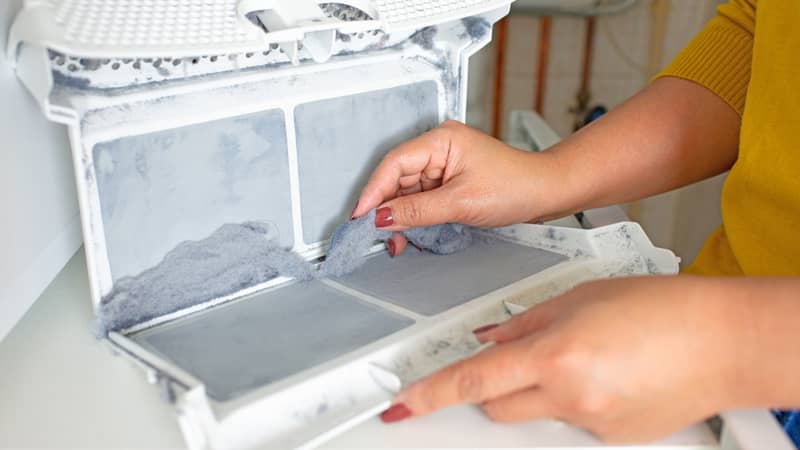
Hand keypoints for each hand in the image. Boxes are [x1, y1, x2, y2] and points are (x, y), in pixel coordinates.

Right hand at [351, 120, 562, 255]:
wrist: (545, 193)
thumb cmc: (516, 186)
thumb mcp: (460, 203)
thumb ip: (417, 210)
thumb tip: (382, 217)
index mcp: (440, 140)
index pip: (394, 163)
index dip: (373, 191)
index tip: (361, 216)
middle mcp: (438, 148)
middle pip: (397, 178)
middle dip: (387, 208)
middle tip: (375, 234)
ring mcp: (443, 164)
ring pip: (407, 191)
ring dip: (400, 217)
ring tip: (397, 241)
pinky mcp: (448, 181)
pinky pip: (421, 198)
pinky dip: (414, 217)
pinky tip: (411, 233)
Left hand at [382, 276, 747, 442]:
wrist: (724, 341)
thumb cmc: (662, 309)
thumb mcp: (580, 297)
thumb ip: (526, 321)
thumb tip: (491, 337)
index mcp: (555, 354)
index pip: (474, 380)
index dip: (430, 394)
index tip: (402, 406)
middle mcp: (569, 396)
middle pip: (498, 405)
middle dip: (495, 384)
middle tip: (522, 357)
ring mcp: (592, 423)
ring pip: (537, 413)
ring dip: (542, 389)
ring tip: (585, 356)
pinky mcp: (612, 439)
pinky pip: (573, 421)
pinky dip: (577, 399)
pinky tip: (608, 374)